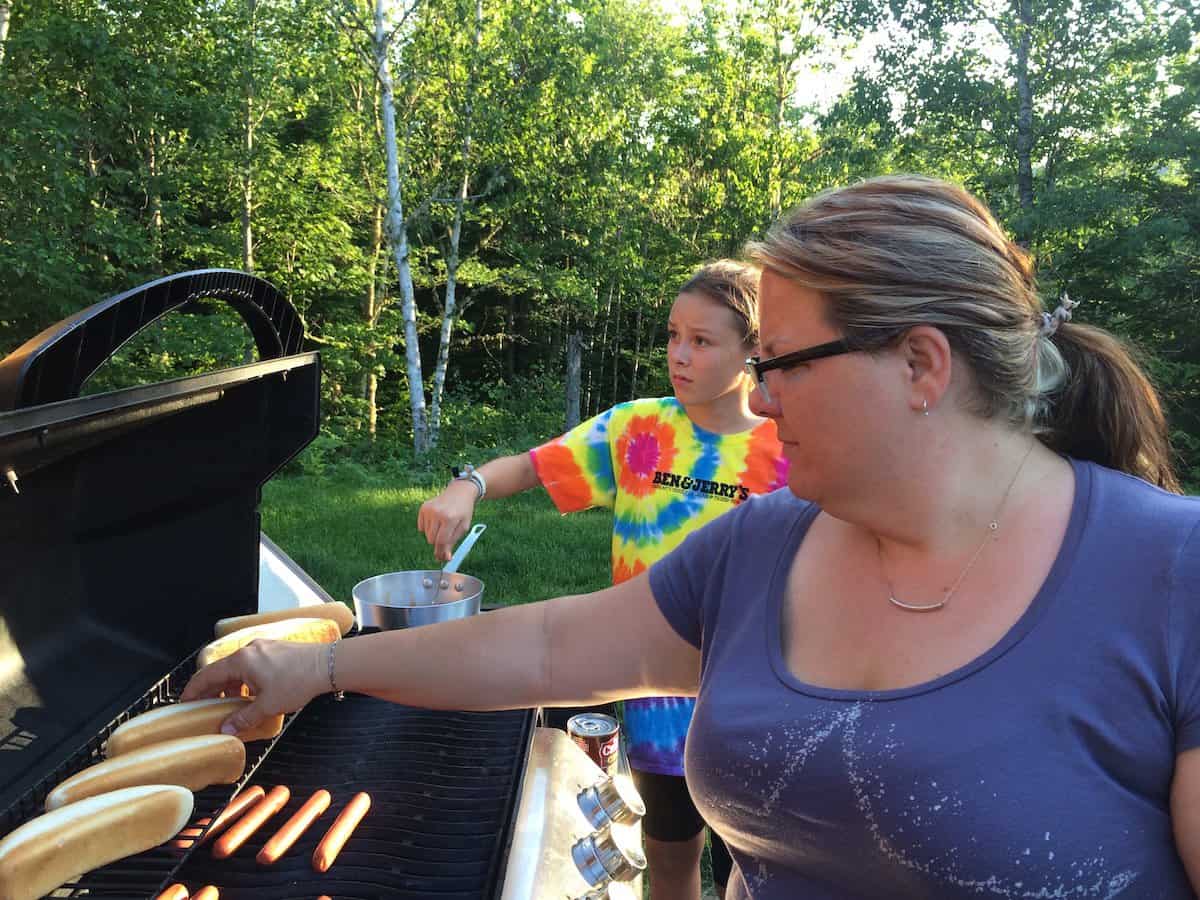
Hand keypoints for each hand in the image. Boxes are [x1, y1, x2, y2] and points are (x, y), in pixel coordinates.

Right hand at [180, 639, 329, 733]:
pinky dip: (246, 680)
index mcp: (241, 661)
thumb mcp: (268, 705)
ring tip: (231, 705)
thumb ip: (244, 718)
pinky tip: (253, 695)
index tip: (185, 702)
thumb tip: (227, 729)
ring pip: (238, 668)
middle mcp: (250, 650)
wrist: (327, 665)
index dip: (193, 690)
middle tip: (205, 707)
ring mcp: (264, 648)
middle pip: (222, 671)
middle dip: (212, 690)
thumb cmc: (299, 680)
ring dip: (231, 686)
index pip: (207, 675)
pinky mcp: (276, 651)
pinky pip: (252, 666)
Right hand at [417, 480, 477, 560]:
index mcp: (450, 518)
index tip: (443, 558)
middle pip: (431, 539)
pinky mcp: (423, 508)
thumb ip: (453, 542)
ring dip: (434, 535)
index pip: (441, 541)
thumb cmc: (463, 511)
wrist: (459, 492)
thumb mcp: (463, 527)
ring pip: (426, 534)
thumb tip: (444, 557)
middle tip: (445, 540)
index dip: (441, 551)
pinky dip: (428, 528)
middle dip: (438, 543)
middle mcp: (437, 513)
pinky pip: (421, 527)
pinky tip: (437, 521)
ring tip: (443, 526)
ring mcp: (428, 509)